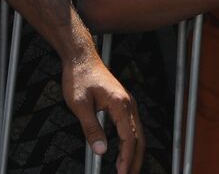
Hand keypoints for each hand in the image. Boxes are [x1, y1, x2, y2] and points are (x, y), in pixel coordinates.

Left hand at [61, 47, 142, 173]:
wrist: (81, 57)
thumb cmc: (79, 77)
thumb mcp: (80, 105)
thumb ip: (91, 128)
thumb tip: (101, 150)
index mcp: (120, 104)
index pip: (129, 138)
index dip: (127, 159)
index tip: (122, 173)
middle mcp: (128, 104)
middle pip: (139, 138)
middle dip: (135, 160)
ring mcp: (127, 103)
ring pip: (137, 133)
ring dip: (134, 152)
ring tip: (127, 170)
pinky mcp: (122, 103)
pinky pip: (131, 126)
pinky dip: (130, 142)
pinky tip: (122, 152)